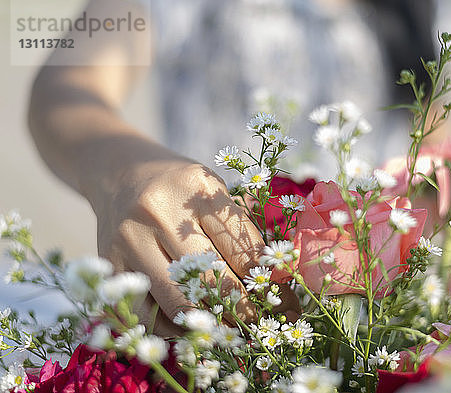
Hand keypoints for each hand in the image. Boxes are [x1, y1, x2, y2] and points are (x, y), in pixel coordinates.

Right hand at [95, 157, 287, 334]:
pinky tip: (195, 327)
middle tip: (264, 327)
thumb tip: (277, 280)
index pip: (241, 247)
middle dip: (244, 309)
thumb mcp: (214, 188)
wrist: (119, 171)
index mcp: (197, 187)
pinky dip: (173, 328)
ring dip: (212, 325)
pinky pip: (145, 312)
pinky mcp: (108, 263)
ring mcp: (128, 239)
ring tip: (235, 334)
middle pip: (211, 277)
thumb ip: (241, 227)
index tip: (286, 304)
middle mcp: (159, 211)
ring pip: (178, 301)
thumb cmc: (180, 185)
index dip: (268, 282)